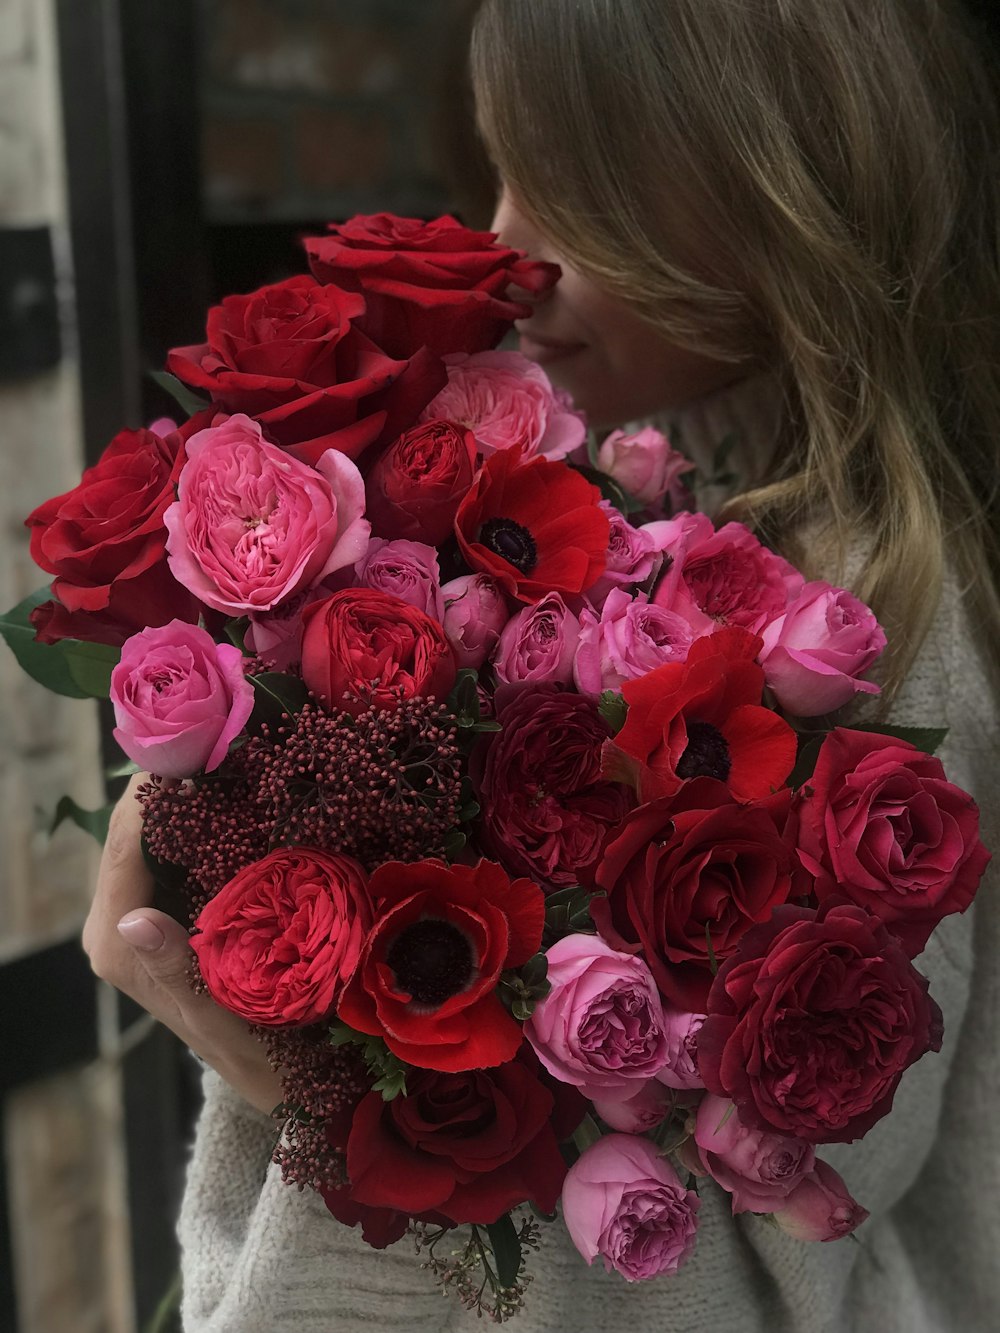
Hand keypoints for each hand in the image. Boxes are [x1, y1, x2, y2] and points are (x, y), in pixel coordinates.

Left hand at [82, 774, 283, 1115]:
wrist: (268, 1076)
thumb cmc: (253, 1049)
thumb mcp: (220, 1015)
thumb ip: (174, 970)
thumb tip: (135, 922)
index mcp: (117, 943)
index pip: (124, 845)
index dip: (154, 791)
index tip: (200, 746)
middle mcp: (115, 924)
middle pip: (131, 831)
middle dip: (169, 783)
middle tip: (224, 738)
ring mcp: (136, 915)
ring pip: (149, 834)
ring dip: (185, 796)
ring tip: (232, 755)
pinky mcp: (161, 910)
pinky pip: (168, 850)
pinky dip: (196, 819)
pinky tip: (234, 796)